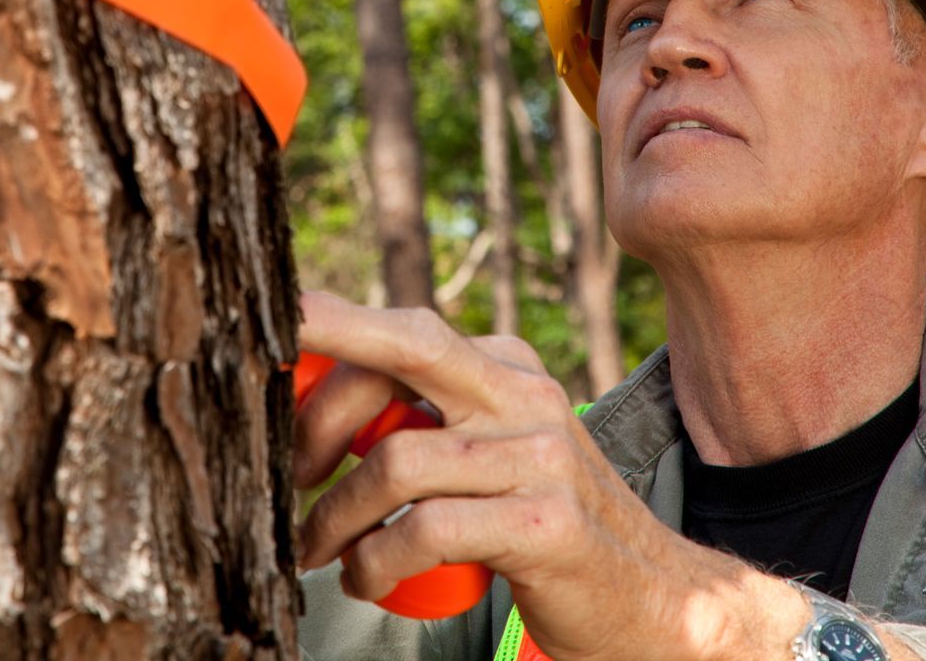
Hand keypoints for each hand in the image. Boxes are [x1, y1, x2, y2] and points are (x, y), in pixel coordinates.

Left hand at [293, 291, 806, 660]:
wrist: (655, 597)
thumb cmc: (542, 523)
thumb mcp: (494, 452)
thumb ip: (429, 416)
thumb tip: (314, 397)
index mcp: (508, 367)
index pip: (405, 329)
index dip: (332, 328)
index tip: (270, 337)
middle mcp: (526, 395)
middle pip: (404, 353)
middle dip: (321, 405)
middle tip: (286, 477)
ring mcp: (542, 456)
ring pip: (398, 459)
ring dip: (335, 515)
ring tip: (318, 550)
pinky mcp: (546, 523)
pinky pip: (427, 528)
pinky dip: (376, 559)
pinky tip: (367, 578)